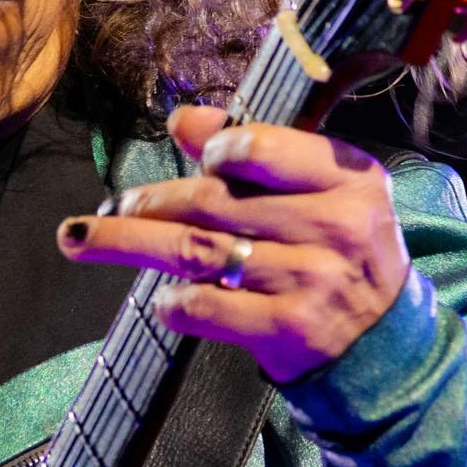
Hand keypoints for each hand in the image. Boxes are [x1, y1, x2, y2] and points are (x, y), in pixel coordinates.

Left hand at [57, 107, 411, 381]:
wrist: (382, 345)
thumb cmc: (339, 255)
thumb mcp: (320, 194)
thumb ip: (257, 152)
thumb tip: (181, 120)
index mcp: (349, 179)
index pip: (267, 148)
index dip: (218, 148)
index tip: (198, 158)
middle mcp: (335, 225)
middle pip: (217, 202)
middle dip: (153, 202)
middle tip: (116, 207)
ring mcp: (313, 279)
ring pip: (200, 251)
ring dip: (132, 245)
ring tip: (83, 240)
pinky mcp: (290, 329)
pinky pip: (209, 307)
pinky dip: (174, 301)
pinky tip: (162, 298)